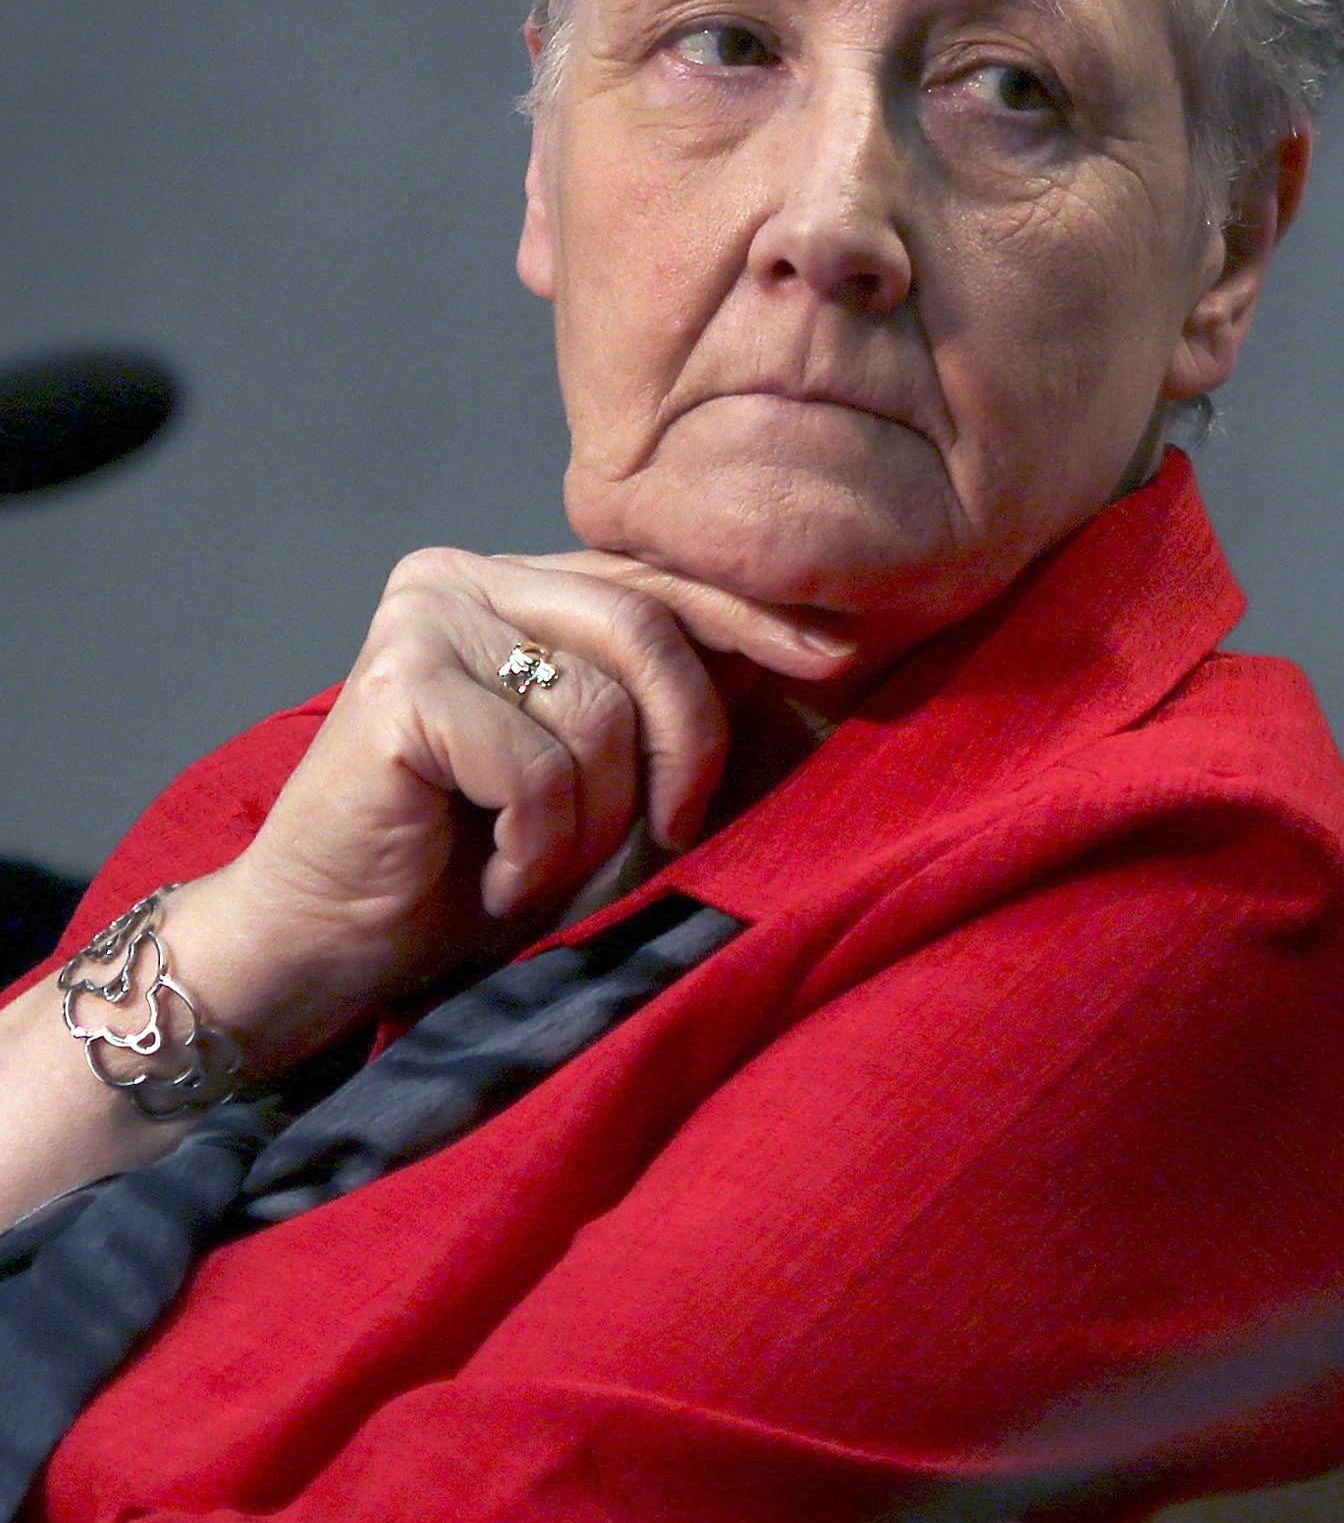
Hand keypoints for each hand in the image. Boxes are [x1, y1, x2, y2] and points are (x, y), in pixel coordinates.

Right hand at [194, 548, 852, 1069]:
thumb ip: (666, 699)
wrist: (328, 946)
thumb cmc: (475, 863)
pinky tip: (491, 874)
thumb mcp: (600, 767)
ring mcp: (422, 621)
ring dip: (596, 822)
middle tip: (669, 833)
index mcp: (515, 579)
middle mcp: (461, 576)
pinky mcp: (395, 687)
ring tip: (538, 864)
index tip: (836, 656)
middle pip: (646, 631)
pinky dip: (536, 846)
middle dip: (684, 747)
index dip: (751, 619)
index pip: (659, 580)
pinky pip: (537, 770)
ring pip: (600, 712)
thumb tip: (823, 644)